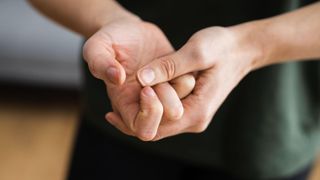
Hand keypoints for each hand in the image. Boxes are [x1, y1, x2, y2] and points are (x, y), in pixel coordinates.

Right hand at [83, 17, 194, 140]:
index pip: (144, 130)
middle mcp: (145, 105)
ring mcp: (163, 94)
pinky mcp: (176, 81)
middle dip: (168, 103)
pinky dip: (185, 74)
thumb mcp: (96, 46)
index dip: (150, 114)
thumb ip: (99, 62)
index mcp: (125, 104)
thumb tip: (117, 79)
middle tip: (158, 82)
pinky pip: (190, 87)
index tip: (146, 88)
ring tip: (162, 66)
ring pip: (182, 106)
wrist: (129, 30)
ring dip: (176, 87)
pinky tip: (170, 60)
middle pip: (167, 126)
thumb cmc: (109, 40)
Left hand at [127, 26, 259, 139]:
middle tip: (112, 103)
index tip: (133, 90)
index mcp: (197, 111)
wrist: (241, 50)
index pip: (159, 127)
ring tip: (120, 99)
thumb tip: (142, 78)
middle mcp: (195, 120)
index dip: (141, 112)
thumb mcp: (197, 51)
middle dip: (135, 117)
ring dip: (141, 112)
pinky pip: (164, 116)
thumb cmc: (223, 48)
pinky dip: (150, 107)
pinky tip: (136, 96)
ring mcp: (193, 116)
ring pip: (158, 124)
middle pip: (155, 130)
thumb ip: (170, 66)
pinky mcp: (191, 109)